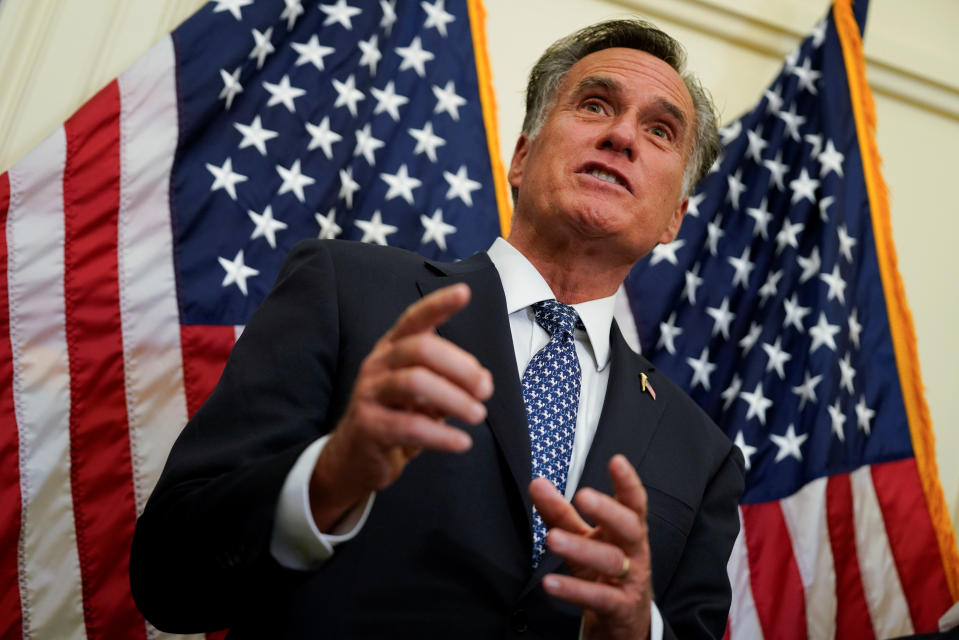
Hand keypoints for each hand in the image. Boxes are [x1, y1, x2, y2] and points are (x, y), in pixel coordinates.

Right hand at [309, 283, 492, 530]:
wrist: (355, 460)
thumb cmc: (396, 419)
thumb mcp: (427, 398)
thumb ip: (452, 384)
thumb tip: (484, 380)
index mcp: (393, 349)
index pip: (414, 319)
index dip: (438, 304)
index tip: (464, 292)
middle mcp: (378, 364)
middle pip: (421, 349)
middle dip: (460, 366)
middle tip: (485, 390)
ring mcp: (369, 393)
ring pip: (414, 382)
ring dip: (454, 398)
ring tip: (477, 415)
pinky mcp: (367, 425)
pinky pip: (409, 425)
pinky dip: (441, 435)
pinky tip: (462, 442)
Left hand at [530, 455, 651, 639]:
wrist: (623, 620)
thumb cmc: (604, 570)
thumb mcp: (583, 539)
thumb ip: (560, 512)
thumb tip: (537, 483)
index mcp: (627, 530)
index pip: (633, 503)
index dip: (628, 482)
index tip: (616, 461)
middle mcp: (634, 552)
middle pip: (629, 527)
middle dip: (608, 510)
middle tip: (582, 495)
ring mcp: (630, 580)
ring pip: (611, 561)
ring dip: (581, 548)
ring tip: (552, 538)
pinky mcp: (620, 607)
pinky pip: (598, 597)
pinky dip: (574, 590)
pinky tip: (551, 583)